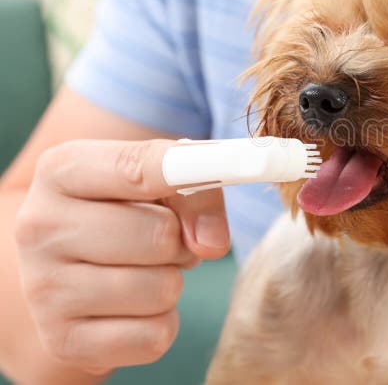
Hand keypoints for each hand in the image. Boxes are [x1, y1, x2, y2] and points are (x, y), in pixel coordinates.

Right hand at [14, 139, 229, 373]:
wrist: (65, 263)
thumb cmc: (123, 209)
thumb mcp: (157, 181)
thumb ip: (199, 192)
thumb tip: (212, 243)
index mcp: (62, 170)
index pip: (140, 167)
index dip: (191, 172)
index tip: (227, 169)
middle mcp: (40, 226)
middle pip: (160, 236)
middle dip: (180, 240)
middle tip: (162, 239)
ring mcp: (44, 288)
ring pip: (162, 289)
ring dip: (172, 281)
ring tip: (143, 269)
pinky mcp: (63, 339)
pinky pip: (154, 336)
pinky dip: (161, 322)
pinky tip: (133, 306)